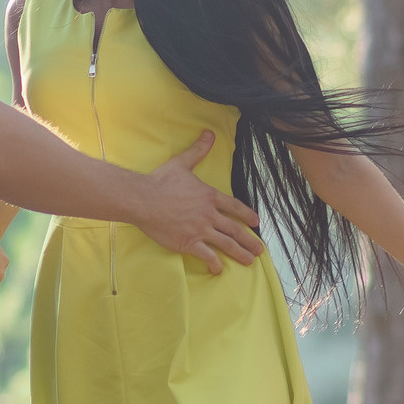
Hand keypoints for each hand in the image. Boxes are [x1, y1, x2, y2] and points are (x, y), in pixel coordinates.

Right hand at [133, 131, 264, 273]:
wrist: (143, 199)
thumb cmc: (160, 181)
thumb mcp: (182, 163)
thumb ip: (198, 150)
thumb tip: (209, 133)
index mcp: (209, 196)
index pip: (234, 207)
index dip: (247, 215)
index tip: (256, 223)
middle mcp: (209, 214)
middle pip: (234, 229)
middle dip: (249, 240)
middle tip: (260, 249)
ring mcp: (200, 230)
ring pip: (226, 244)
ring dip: (240, 253)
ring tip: (250, 261)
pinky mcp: (188, 242)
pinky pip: (206, 255)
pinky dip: (215, 263)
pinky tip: (219, 269)